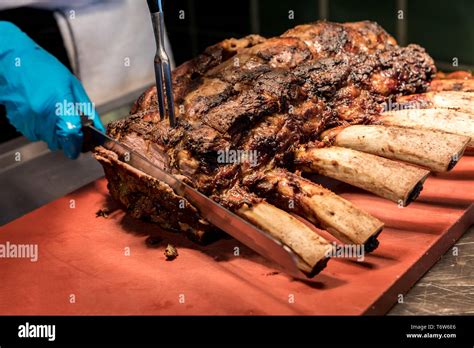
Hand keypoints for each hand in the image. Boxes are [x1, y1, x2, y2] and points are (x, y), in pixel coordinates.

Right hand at [0, 21, 104, 158]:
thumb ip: (88, 110)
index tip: (80, 147)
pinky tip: (40, 112)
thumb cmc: (46, 70)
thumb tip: (98, 128)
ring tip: (52, 113)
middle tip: (67, 125)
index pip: (71, 134)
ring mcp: (28, 119)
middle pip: (59, 142)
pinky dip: (40, 129)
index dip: (77, 144)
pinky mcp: (18, 121)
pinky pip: (34, 134)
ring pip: (46, 140)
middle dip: (67, 139)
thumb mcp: (73, 86)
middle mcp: (42, 114)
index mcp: (59, 104)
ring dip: (53, 134)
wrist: (15, 62)